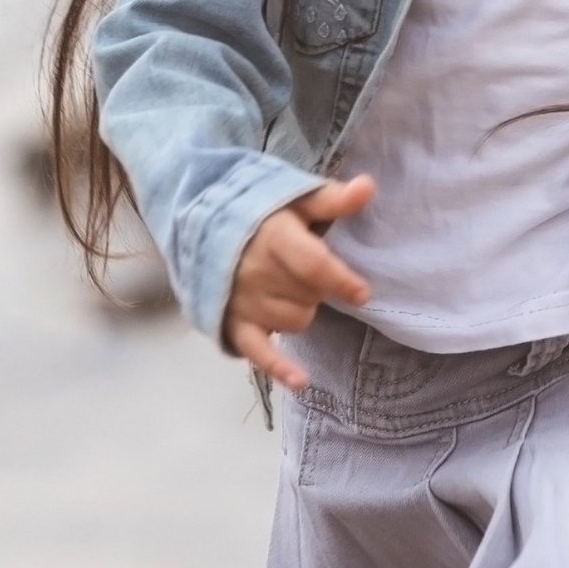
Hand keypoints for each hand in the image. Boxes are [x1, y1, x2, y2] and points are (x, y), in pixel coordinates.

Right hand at [223, 174, 374, 392]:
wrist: (201, 224)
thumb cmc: (260, 212)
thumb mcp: (295, 199)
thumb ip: (332, 199)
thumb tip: (367, 187)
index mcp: (274, 237)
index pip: (313, 266)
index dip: (341, 281)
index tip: (362, 293)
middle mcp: (256, 272)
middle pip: (310, 297)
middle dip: (318, 287)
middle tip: (307, 269)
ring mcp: (243, 300)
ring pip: (296, 322)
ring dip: (302, 309)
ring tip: (289, 287)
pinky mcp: (233, 323)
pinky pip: (259, 352)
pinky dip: (279, 367)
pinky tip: (300, 380)